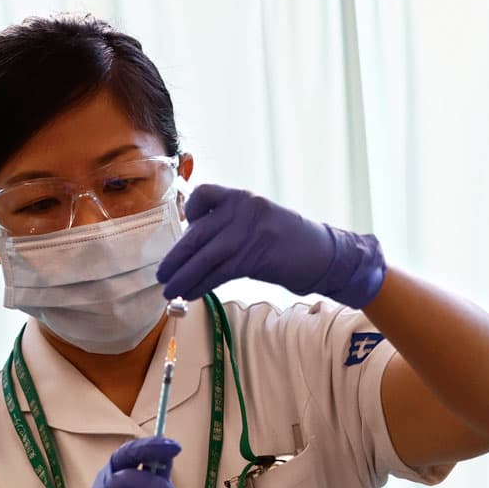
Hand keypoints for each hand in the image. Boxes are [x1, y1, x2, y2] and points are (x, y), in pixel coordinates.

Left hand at [156, 184, 387, 308]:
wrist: (326, 256)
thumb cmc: (292, 243)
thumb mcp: (260, 222)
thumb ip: (232, 225)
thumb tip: (198, 243)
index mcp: (243, 198)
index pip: (205, 193)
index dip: (190, 211)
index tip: (187, 228)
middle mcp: (243, 210)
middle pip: (198, 233)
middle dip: (177, 257)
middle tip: (161, 274)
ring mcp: (249, 232)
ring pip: (204, 256)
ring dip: (184, 276)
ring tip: (170, 291)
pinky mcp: (254, 257)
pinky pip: (218, 273)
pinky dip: (201, 285)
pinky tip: (192, 294)